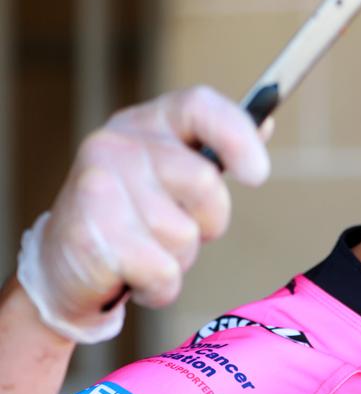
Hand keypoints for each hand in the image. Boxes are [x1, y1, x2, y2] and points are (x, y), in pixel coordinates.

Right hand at [17, 86, 271, 342]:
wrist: (62, 270)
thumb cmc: (131, 221)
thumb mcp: (171, 178)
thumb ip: (214, 152)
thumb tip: (265, 125)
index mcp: (146, 123)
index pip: (199, 105)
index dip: (237, 135)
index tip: (258, 174)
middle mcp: (118, 144)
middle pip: (204, 181)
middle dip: (208, 222)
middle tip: (178, 233)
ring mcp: (99, 186)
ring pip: (184, 234)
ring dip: (178, 260)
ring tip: (145, 254)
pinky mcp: (92, 234)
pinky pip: (161, 271)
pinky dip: (158, 288)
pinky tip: (131, 277)